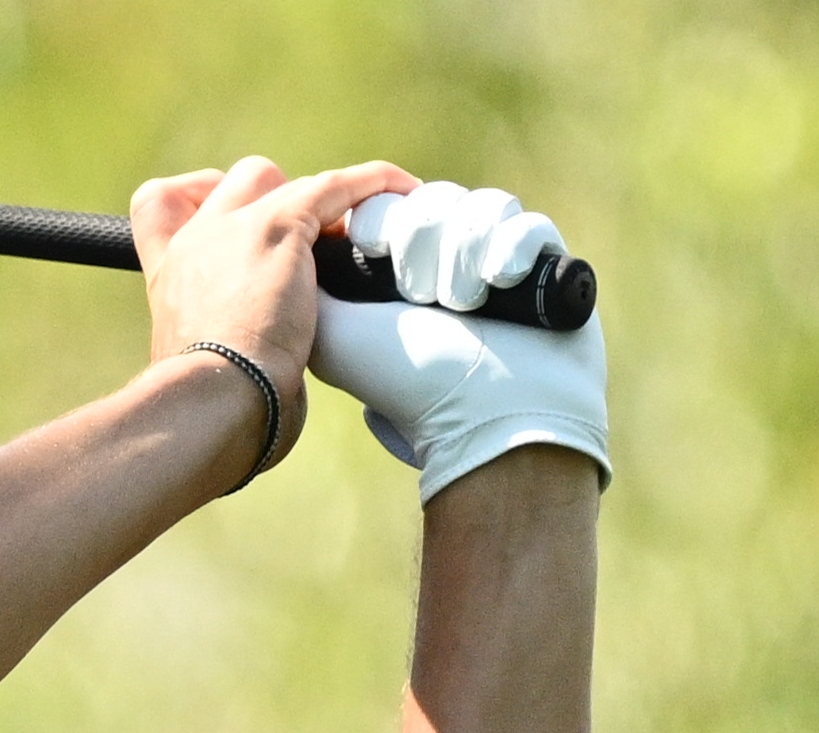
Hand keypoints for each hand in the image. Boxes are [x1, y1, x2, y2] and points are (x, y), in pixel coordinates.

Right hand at [132, 158, 417, 456]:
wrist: (212, 398)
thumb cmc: (209, 404)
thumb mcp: (200, 367)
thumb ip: (223, 346)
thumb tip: (264, 369)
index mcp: (169, 273)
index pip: (160, 204)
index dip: (196, 198)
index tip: (232, 222)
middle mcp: (196, 240)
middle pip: (237, 183)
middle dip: (278, 198)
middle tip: (312, 243)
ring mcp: (235, 228)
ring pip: (288, 183)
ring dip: (328, 202)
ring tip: (364, 234)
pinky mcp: (280, 227)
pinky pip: (336, 186)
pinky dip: (373, 184)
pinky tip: (402, 192)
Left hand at [311, 185, 610, 503]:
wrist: (486, 415)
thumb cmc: (407, 381)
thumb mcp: (332, 334)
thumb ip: (309, 280)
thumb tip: (306, 235)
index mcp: (393, 271)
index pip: (386, 204)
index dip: (381, 221)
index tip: (377, 250)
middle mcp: (445, 261)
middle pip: (433, 199)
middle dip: (422, 243)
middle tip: (420, 294)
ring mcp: (496, 260)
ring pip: (481, 207)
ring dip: (464, 254)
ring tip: (463, 303)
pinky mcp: (544, 265)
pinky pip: (528, 224)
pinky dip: (512, 249)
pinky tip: (501, 281)